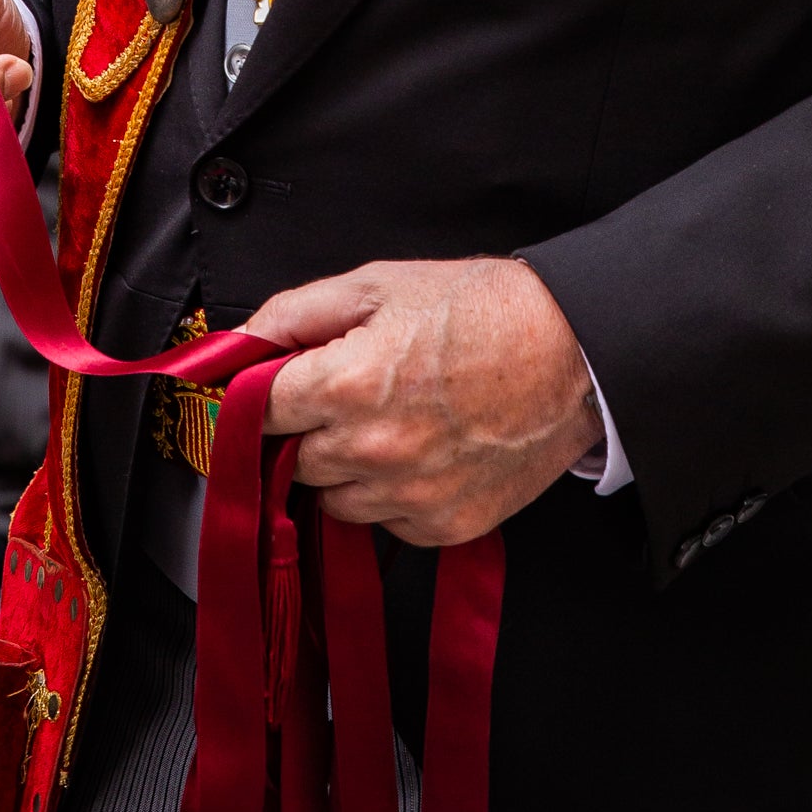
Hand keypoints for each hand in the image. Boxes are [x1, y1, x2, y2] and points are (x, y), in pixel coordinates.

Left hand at [249, 256, 598, 543]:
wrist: (573, 352)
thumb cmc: (481, 309)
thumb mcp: (380, 284)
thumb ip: (295, 312)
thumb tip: (237, 343)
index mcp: (346, 384)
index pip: (256, 413)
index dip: (261, 396)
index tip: (274, 390)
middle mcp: (371, 451)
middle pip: (291, 460)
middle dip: (307, 429)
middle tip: (347, 395)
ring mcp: (408, 496)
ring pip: (333, 501)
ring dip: (345, 469)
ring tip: (391, 422)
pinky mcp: (443, 527)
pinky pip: (385, 524)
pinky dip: (391, 496)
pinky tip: (423, 452)